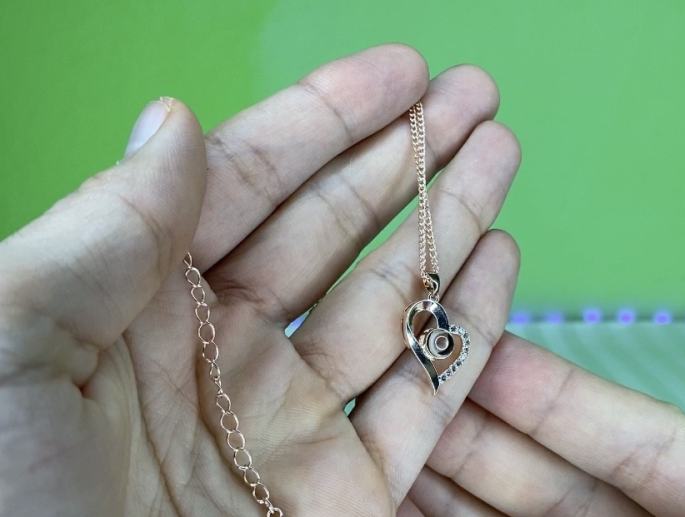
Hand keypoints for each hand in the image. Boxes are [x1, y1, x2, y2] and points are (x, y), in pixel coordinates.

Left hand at [0, 45, 521, 514]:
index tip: (399, 72)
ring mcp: (288, 428)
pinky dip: (465, 333)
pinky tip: (499, 265)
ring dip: (449, 228)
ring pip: (388, 305)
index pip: (247, 184)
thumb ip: (99, 234)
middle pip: (333, 231)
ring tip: (500, 157)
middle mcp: (218, 357)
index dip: (327, 121)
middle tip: (472, 97)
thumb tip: (173, 122)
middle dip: (406, 158)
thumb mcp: (9, 351)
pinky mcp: (344, 499)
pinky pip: (421, 402)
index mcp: (132, 308)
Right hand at [402, 333, 684, 515]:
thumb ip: (671, 464)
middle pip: (548, 472)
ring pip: (502, 515)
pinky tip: (392, 501)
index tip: (484, 348)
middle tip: (403, 376)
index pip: (633, 433)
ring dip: (438, 475)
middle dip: (471, 421)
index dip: (551, 388)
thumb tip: (548, 394)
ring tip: (378, 435)